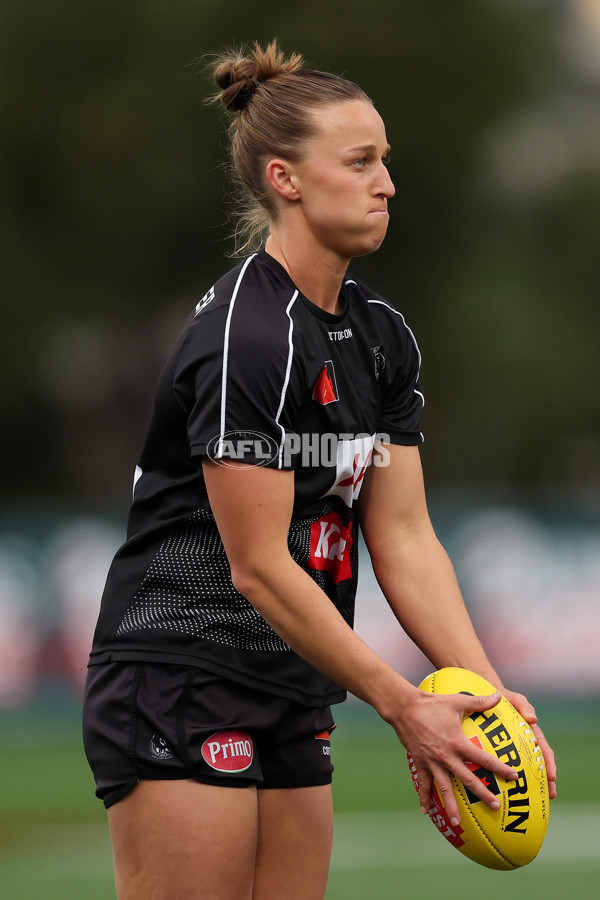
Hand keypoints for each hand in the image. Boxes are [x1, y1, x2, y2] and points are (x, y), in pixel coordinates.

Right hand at [395, 689, 518, 824]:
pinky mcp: (420, 762)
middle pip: (467, 779)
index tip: (513, 777)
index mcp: (458, 742)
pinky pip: (423, 783)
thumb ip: (479, 702)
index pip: (483, 758)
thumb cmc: (432, 703)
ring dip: (451, 806)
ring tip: (458, 823)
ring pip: (444, 788)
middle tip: (495, 806)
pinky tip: (425, 812)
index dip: (499, 768)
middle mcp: (446, 756)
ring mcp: (432, 761)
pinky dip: (424, 798)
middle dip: (482, 793)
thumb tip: (499, 696)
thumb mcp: (457, 701)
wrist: (404, 707)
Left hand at [502, 689, 556, 799]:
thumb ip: (524, 706)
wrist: (488, 698)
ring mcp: (514, 748)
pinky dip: (510, 778)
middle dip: (546, 780)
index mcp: (531, 733)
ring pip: (525, 768)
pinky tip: (509, 791)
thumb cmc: (503, 698)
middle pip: (539, 764)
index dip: (549, 764)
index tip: (552, 777)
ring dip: (532, 783)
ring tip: (536, 800)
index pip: (544, 750)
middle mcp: (525, 743)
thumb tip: (533, 719)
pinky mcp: (501, 751)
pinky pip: (507, 765)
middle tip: (551, 795)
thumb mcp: (514, 699)